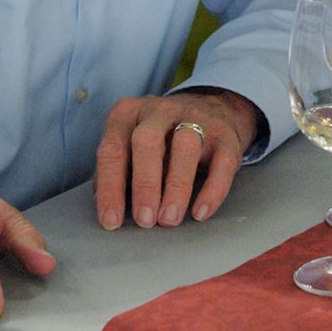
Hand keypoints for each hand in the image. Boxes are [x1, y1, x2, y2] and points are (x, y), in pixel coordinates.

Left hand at [95, 88, 260, 230]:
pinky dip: (212, 190)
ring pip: (185, 146)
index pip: (112, 149)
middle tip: (144, 221)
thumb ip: (117, 170)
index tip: (111, 220)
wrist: (212, 110)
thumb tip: (105, 207)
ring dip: (176, 186)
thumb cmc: (162, 139)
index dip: (110, 187)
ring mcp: (195, 118)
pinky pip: (221, 162)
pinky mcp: (225, 135)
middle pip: (147, 141)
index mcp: (128, 113)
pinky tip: (200, 212)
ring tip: (169, 219)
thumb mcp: (131, 144)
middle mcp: (159, 110)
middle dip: (144, 184)